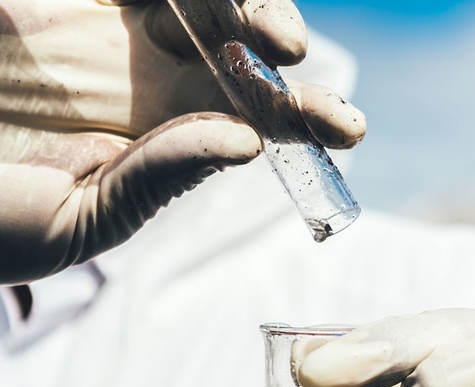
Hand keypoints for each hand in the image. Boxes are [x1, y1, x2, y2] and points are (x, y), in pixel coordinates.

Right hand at [0, 0, 364, 283]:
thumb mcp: (72, 219)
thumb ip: (155, 178)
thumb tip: (243, 143)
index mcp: (164, 135)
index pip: (254, 120)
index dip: (304, 118)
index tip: (345, 130)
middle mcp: (150, 72)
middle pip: (245, 47)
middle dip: (286, 53)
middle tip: (298, 64)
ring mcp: (110, 20)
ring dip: (246, 4)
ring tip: (273, 35)